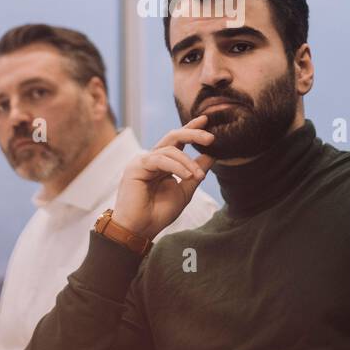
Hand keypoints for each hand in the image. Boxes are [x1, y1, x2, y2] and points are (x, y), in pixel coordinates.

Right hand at [111, 116, 214, 239]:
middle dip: (193, 134)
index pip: (178, 141)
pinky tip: (187, 176)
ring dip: (188, 162)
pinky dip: (176, 166)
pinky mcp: (137, 166)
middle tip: (211, 138)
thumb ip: (197, 171)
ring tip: (198, 177)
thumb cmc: (159, 212)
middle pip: (173, 137)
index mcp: (162, 163)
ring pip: (169, 149)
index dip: (191, 129)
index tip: (206, 120)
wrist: (141, 229)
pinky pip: (160, 159)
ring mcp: (143, 161)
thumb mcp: (185, 189)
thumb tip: (212, 154)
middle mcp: (152, 159)